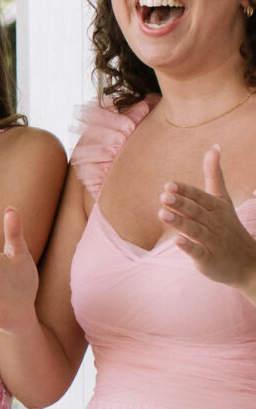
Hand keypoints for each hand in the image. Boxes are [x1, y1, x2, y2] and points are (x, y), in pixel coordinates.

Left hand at [160, 146, 255, 293]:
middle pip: (196, 211)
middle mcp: (215, 222)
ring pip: (195, 230)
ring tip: (162, 214)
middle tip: (163, 196)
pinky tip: (177, 241)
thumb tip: (213, 146)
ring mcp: (212, 241)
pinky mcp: (209, 259)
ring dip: (179, 222)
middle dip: (181, 203)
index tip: (169, 185)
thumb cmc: (229, 226)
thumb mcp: (223, 199)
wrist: (247, 262)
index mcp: (217, 207)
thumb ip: (214, 175)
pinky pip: (198, 252)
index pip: (199, 196)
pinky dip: (188, 247)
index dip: (185, 191)